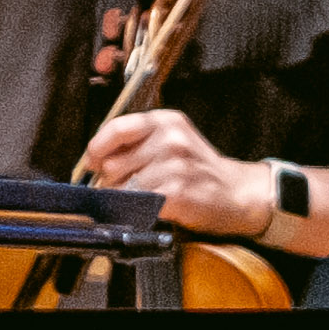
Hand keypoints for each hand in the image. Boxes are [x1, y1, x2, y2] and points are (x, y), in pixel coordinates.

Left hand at [74, 104, 267, 235]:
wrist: (236, 193)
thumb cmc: (198, 169)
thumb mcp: (171, 141)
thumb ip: (136, 143)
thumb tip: (94, 160)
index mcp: (165, 121)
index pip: (116, 128)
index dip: (97, 149)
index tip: (92, 163)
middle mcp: (170, 138)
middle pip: (113, 162)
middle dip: (113, 179)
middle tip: (132, 185)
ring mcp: (175, 165)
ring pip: (122, 186)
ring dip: (126, 197)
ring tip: (148, 196)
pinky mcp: (176, 191)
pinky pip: (137, 202)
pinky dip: (139, 208)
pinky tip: (155, 206)